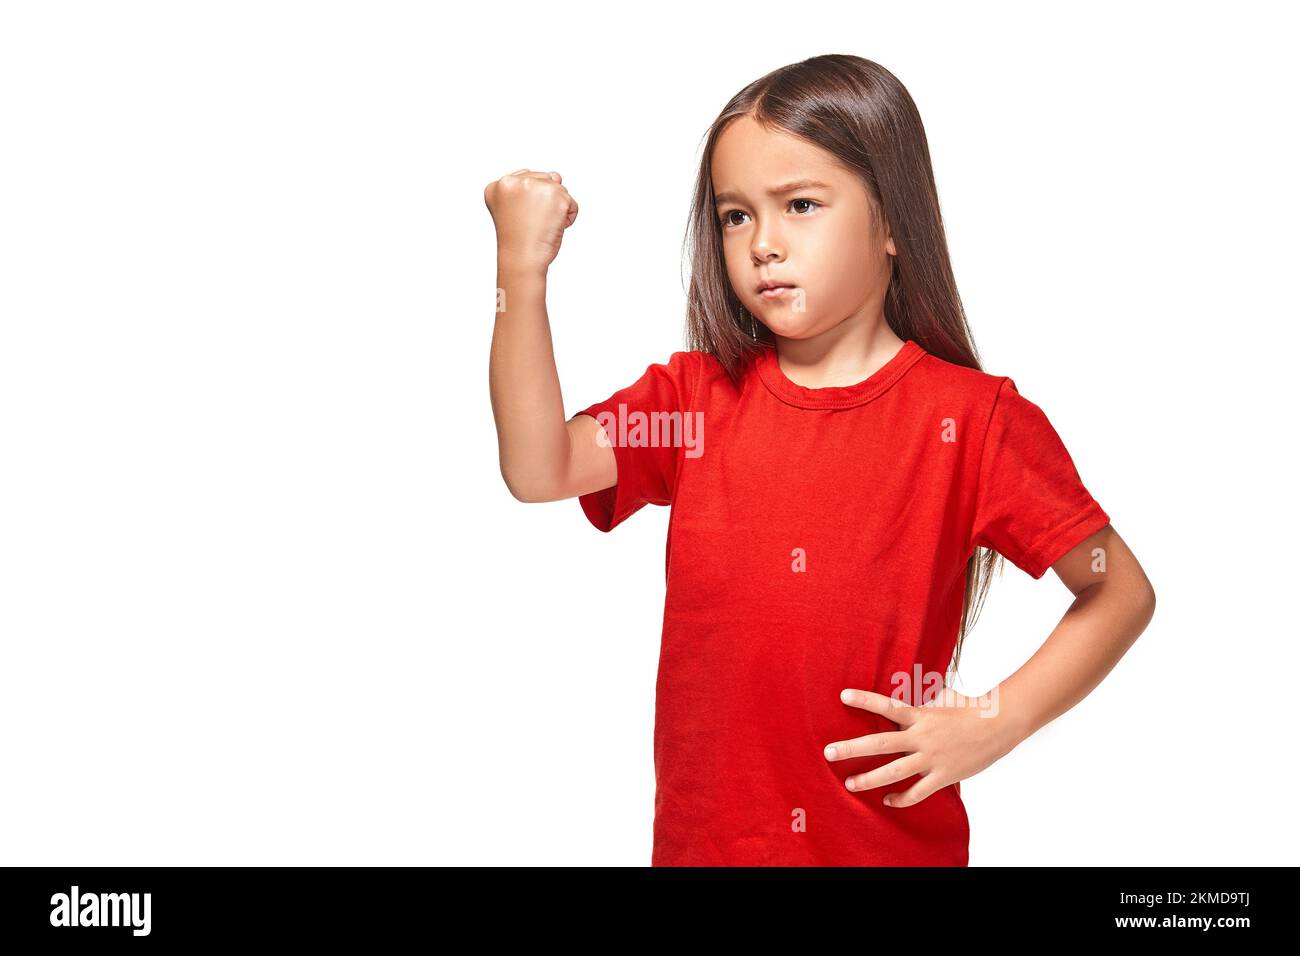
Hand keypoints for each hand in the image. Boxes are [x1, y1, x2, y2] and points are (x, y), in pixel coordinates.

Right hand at [484, 169, 579, 273]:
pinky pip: (572, 204)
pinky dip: (568, 218)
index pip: (527, 178)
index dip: (530, 202)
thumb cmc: (518, 241)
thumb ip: (528, 188)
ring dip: (556, 210)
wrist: (521, 260)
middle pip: (545, 180)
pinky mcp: (556, 195)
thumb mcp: (514, 209)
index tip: (521, 219)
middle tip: (531, 223)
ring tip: (541, 225)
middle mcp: (514, 181)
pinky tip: (552, 228)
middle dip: (545, 202)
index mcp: (498, 185)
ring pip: (559, 190)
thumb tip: (557, 176)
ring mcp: (534, 186)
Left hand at [823, 686, 1023, 807]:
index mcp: (921, 715)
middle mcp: (921, 737)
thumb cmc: (971, 709)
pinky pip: (917, 792)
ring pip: (894, 772)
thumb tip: (914, 689)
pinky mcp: (943, 776)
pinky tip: (888, 800)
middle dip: (852, 748)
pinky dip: (901, 798)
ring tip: (849, 784)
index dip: (865, 700)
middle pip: (880, 743)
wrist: (1000, 726)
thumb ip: (924, 698)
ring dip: (869, 780)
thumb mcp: (945, 697)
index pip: (887, 705)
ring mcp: (931, 758)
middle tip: (828, 752)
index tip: (843, 695)